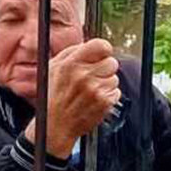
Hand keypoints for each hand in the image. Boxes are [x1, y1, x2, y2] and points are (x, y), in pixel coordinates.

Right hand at [24, 38, 119, 157]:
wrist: (55, 126)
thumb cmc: (53, 97)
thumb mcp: (53, 68)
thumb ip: (71, 52)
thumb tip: (88, 44)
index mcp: (71, 63)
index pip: (101, 45)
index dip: (103, 50)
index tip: (102, 54)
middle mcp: (83, 75)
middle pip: (112, 62)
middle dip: (105, 68)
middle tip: (94, 76)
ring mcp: (95, 90)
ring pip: (114, 78)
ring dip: (106, 83)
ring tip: (91, 91)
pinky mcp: (104, 102)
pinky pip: (116, 92)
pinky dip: (108, 96)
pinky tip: (94, 100)